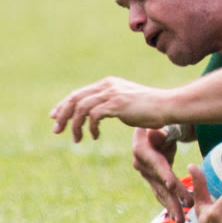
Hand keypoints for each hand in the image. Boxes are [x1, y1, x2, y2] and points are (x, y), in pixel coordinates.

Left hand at [50, 77, 171, 141]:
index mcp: (108, 83)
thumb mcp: (124, 102)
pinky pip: (94, 116)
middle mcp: (107, 85)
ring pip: (81, 108)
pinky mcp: (117, 104)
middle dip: (62, 115)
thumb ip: (108, 104)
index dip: (63, 105)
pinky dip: (91, 128)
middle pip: (74, 98)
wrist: (166, 105)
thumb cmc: (148, 108)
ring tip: (77, 139)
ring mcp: (112, 93)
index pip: (78, 93)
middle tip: (57, 130)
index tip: (55, 117)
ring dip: (75, 125)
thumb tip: (92, 115)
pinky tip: (95, 136)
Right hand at [132, 127, 192, 222]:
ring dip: (172, 207)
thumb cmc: (157, 121)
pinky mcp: (152, 179)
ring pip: (161, 192)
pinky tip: (177, 216)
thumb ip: (159, 130)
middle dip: (172, 199)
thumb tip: (157, 133)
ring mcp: (146, 174)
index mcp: (141, 150)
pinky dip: (169, 204)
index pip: (156, 164)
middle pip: (159, 183)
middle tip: (183, 213)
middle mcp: (141, 165)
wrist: (147, 128)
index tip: (172, 186)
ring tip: (182, 221)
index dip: (164, 174)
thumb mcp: (158, 121)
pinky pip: (161, 193)